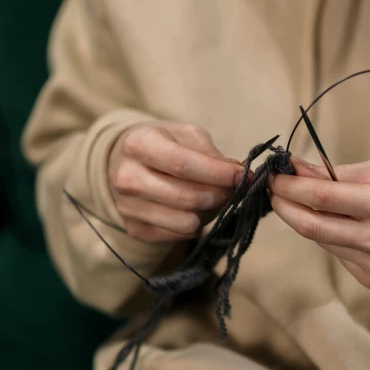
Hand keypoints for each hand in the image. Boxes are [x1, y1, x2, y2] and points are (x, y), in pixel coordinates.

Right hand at [108, 122, 245, 242]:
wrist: (126, 162)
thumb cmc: (164, 144)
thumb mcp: (186, 135)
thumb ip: (212, 154)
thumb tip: (239, 176)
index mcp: (138, 144)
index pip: (182, 165)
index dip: (218, 174)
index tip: (243, 176)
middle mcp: (127, 178)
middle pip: (188, 198)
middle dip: (220, 195)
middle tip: (233, 188)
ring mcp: (128, 207)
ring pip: (187, 222)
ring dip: (209, 212)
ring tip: (212, 197)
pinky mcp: (135, 229)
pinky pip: (180, 235)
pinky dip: (195, 224)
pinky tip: (193, 209)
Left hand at [268, 157, 369, 291]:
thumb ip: (337, 173)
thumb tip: (294, 169)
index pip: (321, 198)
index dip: (289, 187)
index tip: (273, 176)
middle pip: (311, 227)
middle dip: (284, 207)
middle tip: (272, 191)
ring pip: (322, 242)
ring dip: (305, 221)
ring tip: (302, 202)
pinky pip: (339, 255)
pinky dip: (331, 238)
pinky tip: (342, 226)